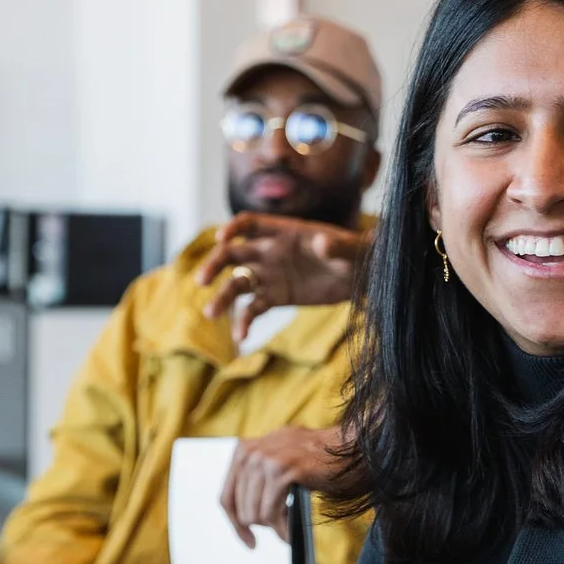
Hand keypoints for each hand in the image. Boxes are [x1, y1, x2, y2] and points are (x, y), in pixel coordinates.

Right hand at [195, 215, 367, 340]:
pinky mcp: (275, 298)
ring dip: (222, 297)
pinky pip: (254, 309)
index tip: (221, 238)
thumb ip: (338, 246)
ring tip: (210, 313)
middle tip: (202, 280)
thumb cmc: (356, 254)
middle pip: (233, 254)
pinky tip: (241, 338)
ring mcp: (270, 275)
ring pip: (238, 284)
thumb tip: (322, 243)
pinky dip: (245, 322)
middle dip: (214, 264)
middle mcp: (270, 251)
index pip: (250, 224)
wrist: (361, 277)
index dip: (234, 228)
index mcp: (284, 232)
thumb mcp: (352, 249)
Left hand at [222, 425, 342, 546]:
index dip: (236, 524)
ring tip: (290, 527)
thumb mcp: (278, 461)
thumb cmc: (319, 459)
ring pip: (255, 513)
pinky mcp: (282, 470)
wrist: (351, 448)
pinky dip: (282, 529)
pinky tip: (291, 533)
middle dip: (261, 525)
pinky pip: (272, 513)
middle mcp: (251, 452)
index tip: (248, 541)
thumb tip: (243, 516)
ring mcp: (265, 459)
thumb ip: (256, 479)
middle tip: (282, 527)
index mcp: (244, 449)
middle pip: (240, 509)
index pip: (226, 496)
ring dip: (275, 527)